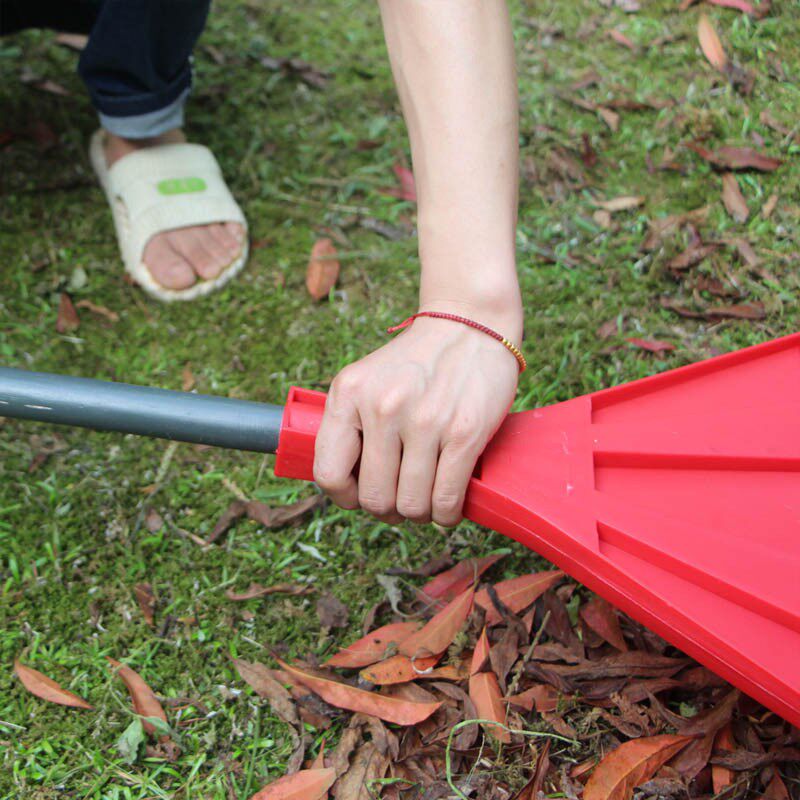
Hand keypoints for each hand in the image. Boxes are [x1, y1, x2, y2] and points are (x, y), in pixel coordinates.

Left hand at [313, 313, 519, 525]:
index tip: (362, 494)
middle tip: (401, 499)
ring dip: (419, 513)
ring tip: (426, 500)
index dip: (345, 497)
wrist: (469, 325)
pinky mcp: (463, 432)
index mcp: (348, 394)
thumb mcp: (366, 381)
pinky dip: (446, 514)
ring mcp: (424, 421)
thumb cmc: (416, 363)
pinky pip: (445, 499)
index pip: (328, 473)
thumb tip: (345, 488)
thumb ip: (349, 425)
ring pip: (411, 505)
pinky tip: (447, 504)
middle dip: (388, 510)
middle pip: (374, 498)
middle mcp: (382, 407)